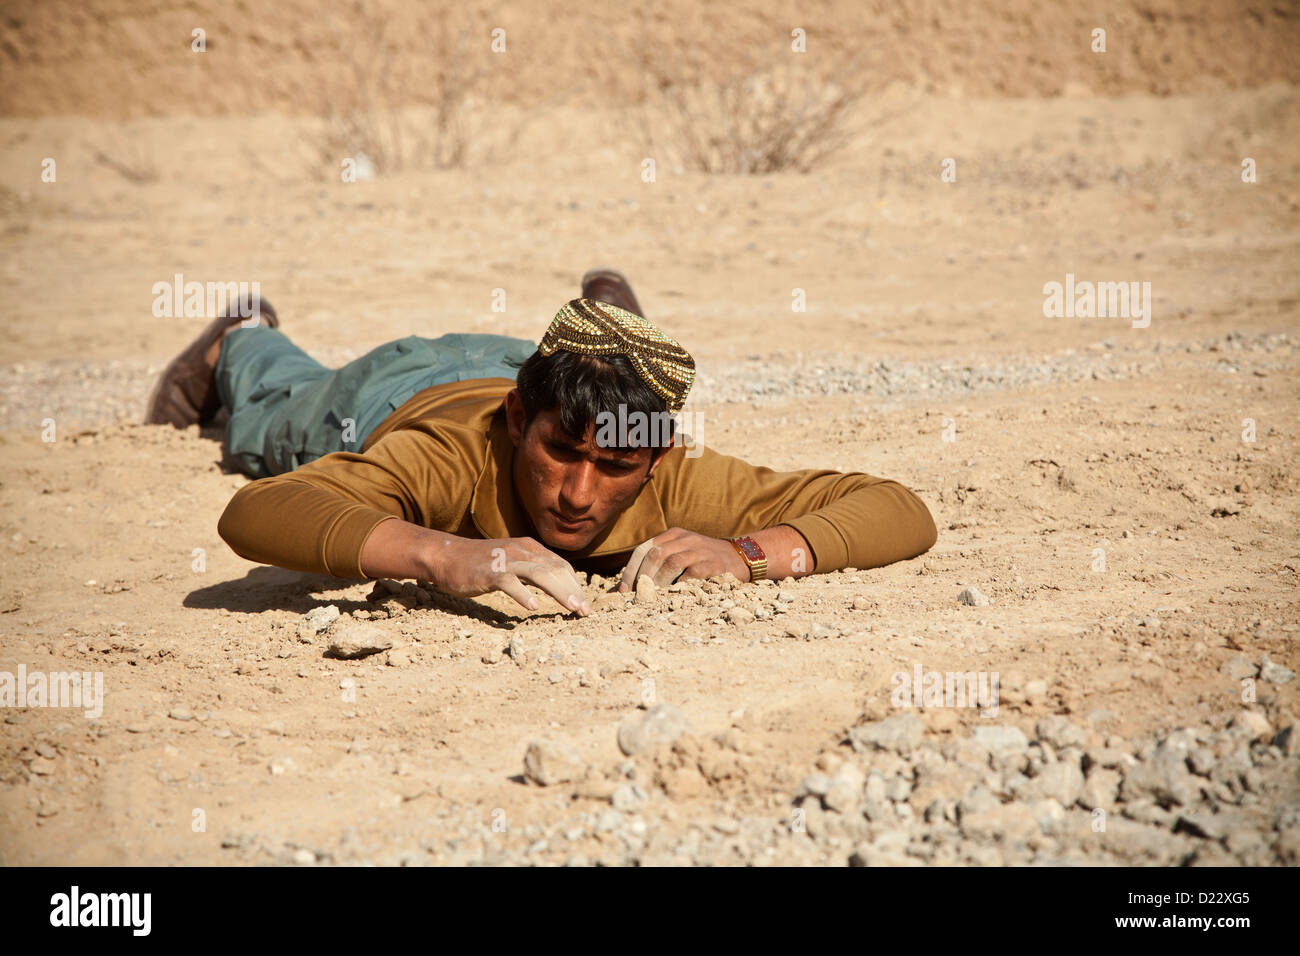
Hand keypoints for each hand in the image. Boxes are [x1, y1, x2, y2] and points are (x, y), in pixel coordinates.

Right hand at [432, 535, 591, 615]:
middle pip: (555, 570)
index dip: (575, 584)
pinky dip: (523, 594)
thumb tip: (557, 586)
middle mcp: (521, 550)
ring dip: (560, 592)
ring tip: (573, 608)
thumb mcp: (512, 560)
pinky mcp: (489, 572)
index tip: (584, 603)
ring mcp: (506, 560)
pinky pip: (510, 583)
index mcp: (529, 547)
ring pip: (540, 574)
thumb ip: (533, 570)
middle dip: (574, 590)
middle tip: (586, 611)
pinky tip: (534, 607)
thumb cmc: (480, 563)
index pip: (560, 565)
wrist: (447, 556)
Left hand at [616, 527, 748, 591]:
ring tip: (650, 599)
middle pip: (654, 555)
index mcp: (674, 535)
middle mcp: (685, 539)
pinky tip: (671, 598)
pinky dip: (678, 587)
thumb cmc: (704, 560)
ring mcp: (700, 551)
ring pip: (670, 563)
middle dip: (640, 577)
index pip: (644, 549)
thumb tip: (631, 585)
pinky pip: (690, 575)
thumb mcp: (683, 552)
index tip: (624, 590)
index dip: (631, 570)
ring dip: (657, 583)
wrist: (741, 557)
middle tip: (634, 597)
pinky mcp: (712, 565)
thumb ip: (661, 561)